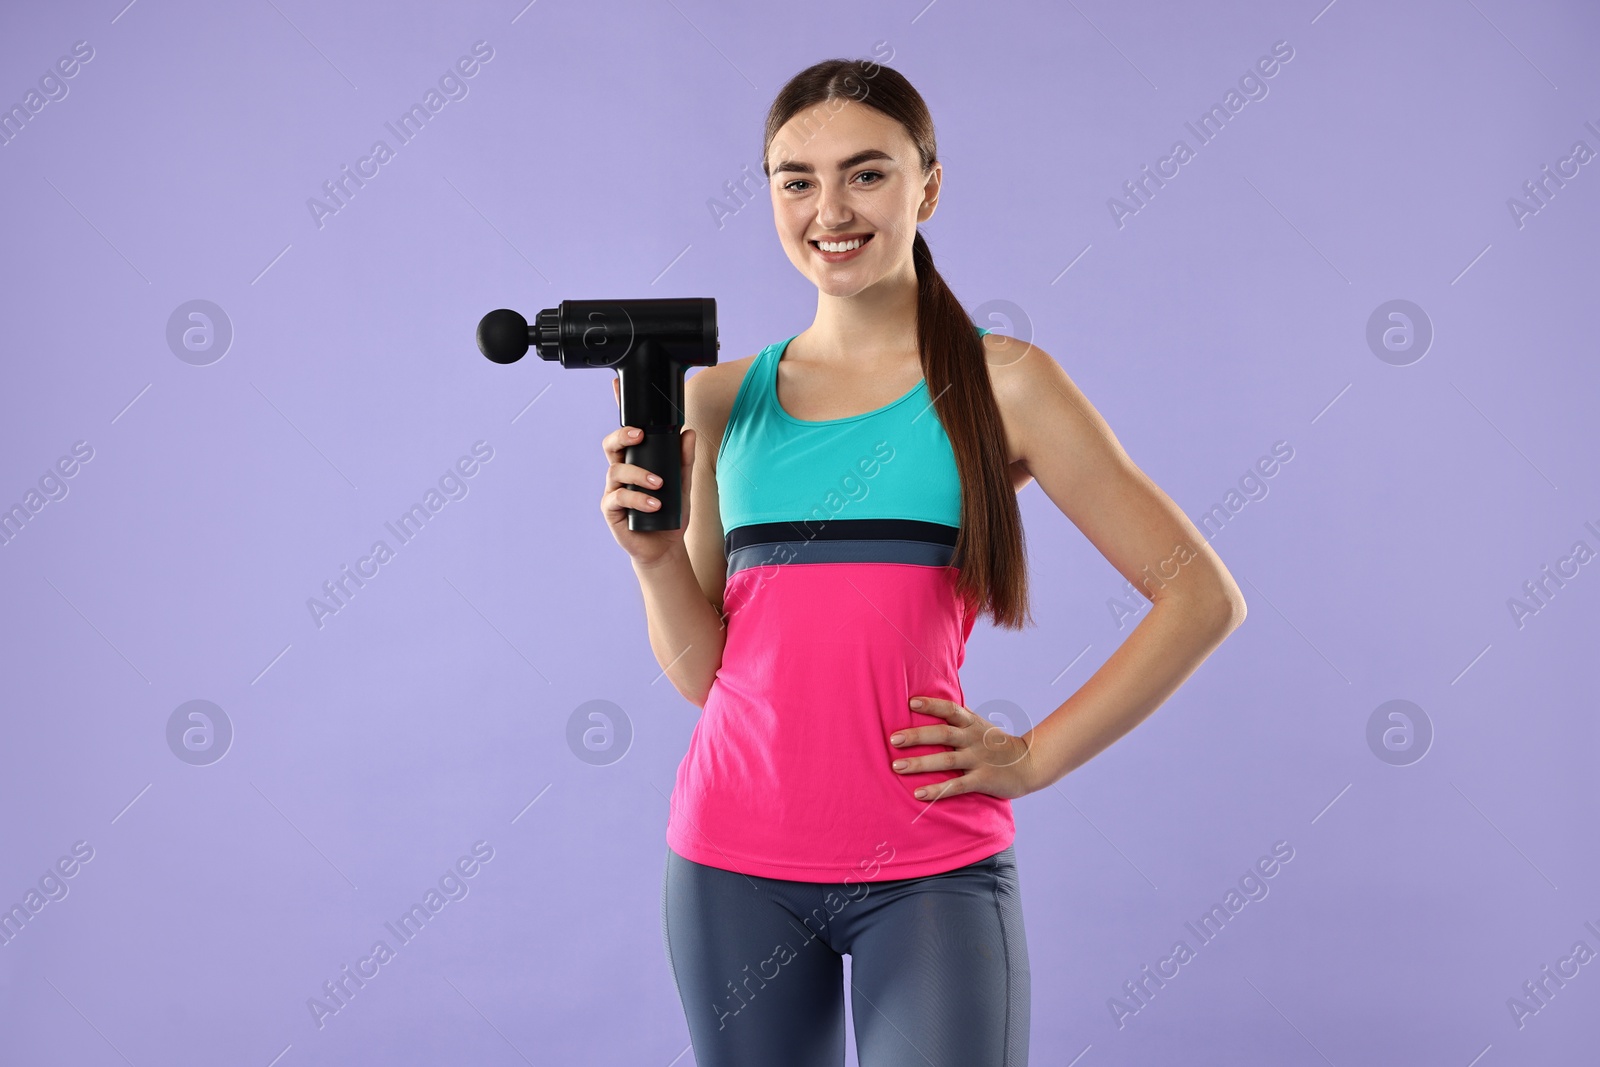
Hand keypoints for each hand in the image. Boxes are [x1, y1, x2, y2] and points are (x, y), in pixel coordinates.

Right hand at [600, 374, 695, 567]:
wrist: (665, 547)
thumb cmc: (670, 513)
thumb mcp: (684, 484)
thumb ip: (685, 460)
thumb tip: (689, 433)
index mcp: (636, 460)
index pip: (626, 431)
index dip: (619, 408)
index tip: (617, 386)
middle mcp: (621, 472)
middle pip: (611, 445)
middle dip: (622, 436)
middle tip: (638, 435)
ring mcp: (614, 490)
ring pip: (615, 470)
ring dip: (638, 475)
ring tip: (659, 484)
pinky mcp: (611, 510)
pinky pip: (618, 498)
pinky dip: (637, 498)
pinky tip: (653, 503)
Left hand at [889, 697, 1037, 801]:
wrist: (1030, 764)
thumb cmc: (996, 744)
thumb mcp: (980, 725)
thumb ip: (959, 716)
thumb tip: (933, 700)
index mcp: (972, 724)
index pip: (951, 709)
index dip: (931, 705)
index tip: (910, 702)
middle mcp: (973, 739)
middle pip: (943, 734)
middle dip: (917, 736)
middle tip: (893, 739)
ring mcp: (978, 759)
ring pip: (946, 760)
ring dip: (920, 763)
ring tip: (897, 767)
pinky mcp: (983, 780)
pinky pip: (957, 786)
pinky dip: (938, 790)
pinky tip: (919, 793)